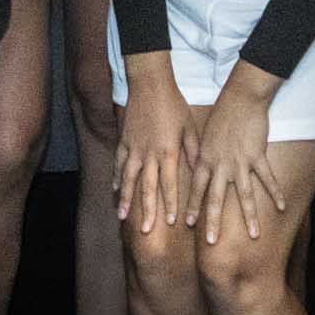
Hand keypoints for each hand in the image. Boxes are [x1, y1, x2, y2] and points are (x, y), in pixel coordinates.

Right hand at [113, 62, 195, 235]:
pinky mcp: (124, 140)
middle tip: (146, 231)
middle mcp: (149, 154)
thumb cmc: (174, 104)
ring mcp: (133, 148)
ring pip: (128, 179)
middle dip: (147, 211)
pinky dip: (116, 177)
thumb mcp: (190, 127)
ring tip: (122, 217)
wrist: (150, 83)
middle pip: (148, 188)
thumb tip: (200, 173)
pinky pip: (118, 163)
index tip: (171, 222)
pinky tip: (114, 189)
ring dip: (125, 199)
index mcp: (168, 152)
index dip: (170, 204)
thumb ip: (194, 152)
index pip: (169, 184)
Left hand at [190, 87, 283, 245]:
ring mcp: (239, 162)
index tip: (189, 225)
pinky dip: (275, 193)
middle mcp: (220, 165)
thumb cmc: (221, 114)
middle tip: (212, 243)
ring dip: (250, 217)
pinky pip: (267, 179)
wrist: (241, 98)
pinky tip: (281, 207)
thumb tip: (194, 168)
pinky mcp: (257, 156)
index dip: (193, 207)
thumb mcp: (204, 135)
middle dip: (213, 222)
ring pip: (244, 195)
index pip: (196, 189)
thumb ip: (201, 154)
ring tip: (254, 236)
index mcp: (205, 159)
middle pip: (216, 199)